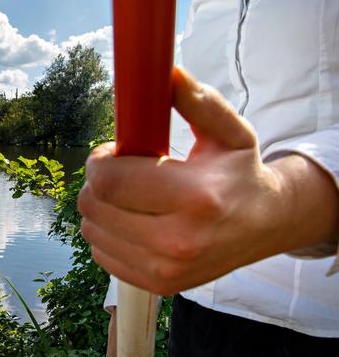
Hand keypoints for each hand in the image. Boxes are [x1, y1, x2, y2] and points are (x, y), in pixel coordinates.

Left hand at [79, 67, 283, 294]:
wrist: (264, 226)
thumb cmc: (240, 173)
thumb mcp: (228, 131)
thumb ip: (198, 101)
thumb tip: (167, 71)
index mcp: (194, 198)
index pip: (108, 180)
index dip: (98, 159)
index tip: (113, 150)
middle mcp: (178, 241)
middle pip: (93, 204)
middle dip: (97, 180)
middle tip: (121, 170)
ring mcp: (166, 269)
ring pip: (91, 229)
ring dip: (100, 206)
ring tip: (130, 195)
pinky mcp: (157, 284)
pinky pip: (100, 252)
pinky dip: (107, 232)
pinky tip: (132, 220)